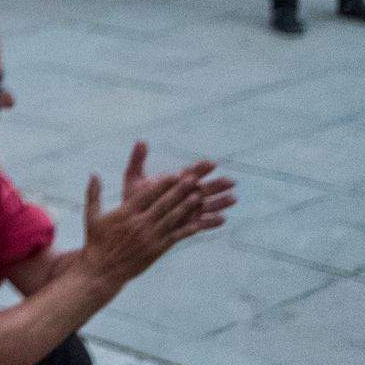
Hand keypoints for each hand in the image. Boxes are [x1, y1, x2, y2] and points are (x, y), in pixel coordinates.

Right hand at [79, 144, 233, 285]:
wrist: (101, 269)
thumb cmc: (96, 241)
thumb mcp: (91, 215)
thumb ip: (93, 193)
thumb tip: (93, 173)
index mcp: (125, 213)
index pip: (147, 194)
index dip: (162, 184)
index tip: (174, 174)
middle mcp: (139, 224)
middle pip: (163, 203)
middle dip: (179, 190)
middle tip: (193, 179)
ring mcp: (149, 237)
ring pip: (171, 219)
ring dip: (186, 207)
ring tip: (199, 196)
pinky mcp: (156, 250)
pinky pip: (174, 237)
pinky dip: (187, 230)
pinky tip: (199, 223)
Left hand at [116, 141, 234, 219]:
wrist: (131, 222)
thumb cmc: (134, 199)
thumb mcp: (133, 178)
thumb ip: (137, 160)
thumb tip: (140, 140)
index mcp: (174, 183)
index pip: (189, 173)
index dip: (200, 168)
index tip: (211, 163)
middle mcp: (184, 196)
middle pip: (203, 188)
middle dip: (217, 185)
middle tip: (232, 181)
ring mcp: (187, 210)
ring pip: (207, 205)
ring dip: (220, 202)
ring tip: (234, 199)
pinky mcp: (187, 225)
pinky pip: (202, 224)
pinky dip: (212, 222)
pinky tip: (223, 220)